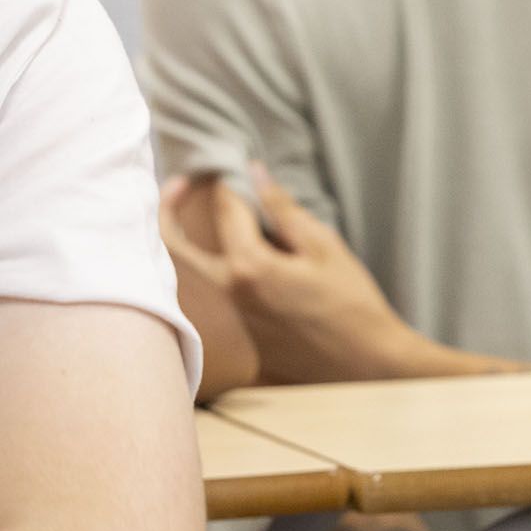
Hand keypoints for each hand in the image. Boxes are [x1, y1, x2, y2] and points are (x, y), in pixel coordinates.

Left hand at [158, 168, 420, 383]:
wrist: (363, 364)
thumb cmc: (352, 304)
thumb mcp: (325, 248)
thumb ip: (285, 211)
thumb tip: (257, 176)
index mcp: (249, 266)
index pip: (225, 211)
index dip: (229, 183)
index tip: (235, 166)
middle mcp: (228, 292)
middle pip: (173, 246)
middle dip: (168, 209)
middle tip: (180, 183)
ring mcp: (230, 314)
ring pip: (192, 269)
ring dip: (192, 238)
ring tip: (210, 215)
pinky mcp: (240, 330)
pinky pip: (217, 291)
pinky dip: (219, 265)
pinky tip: (246, 256)